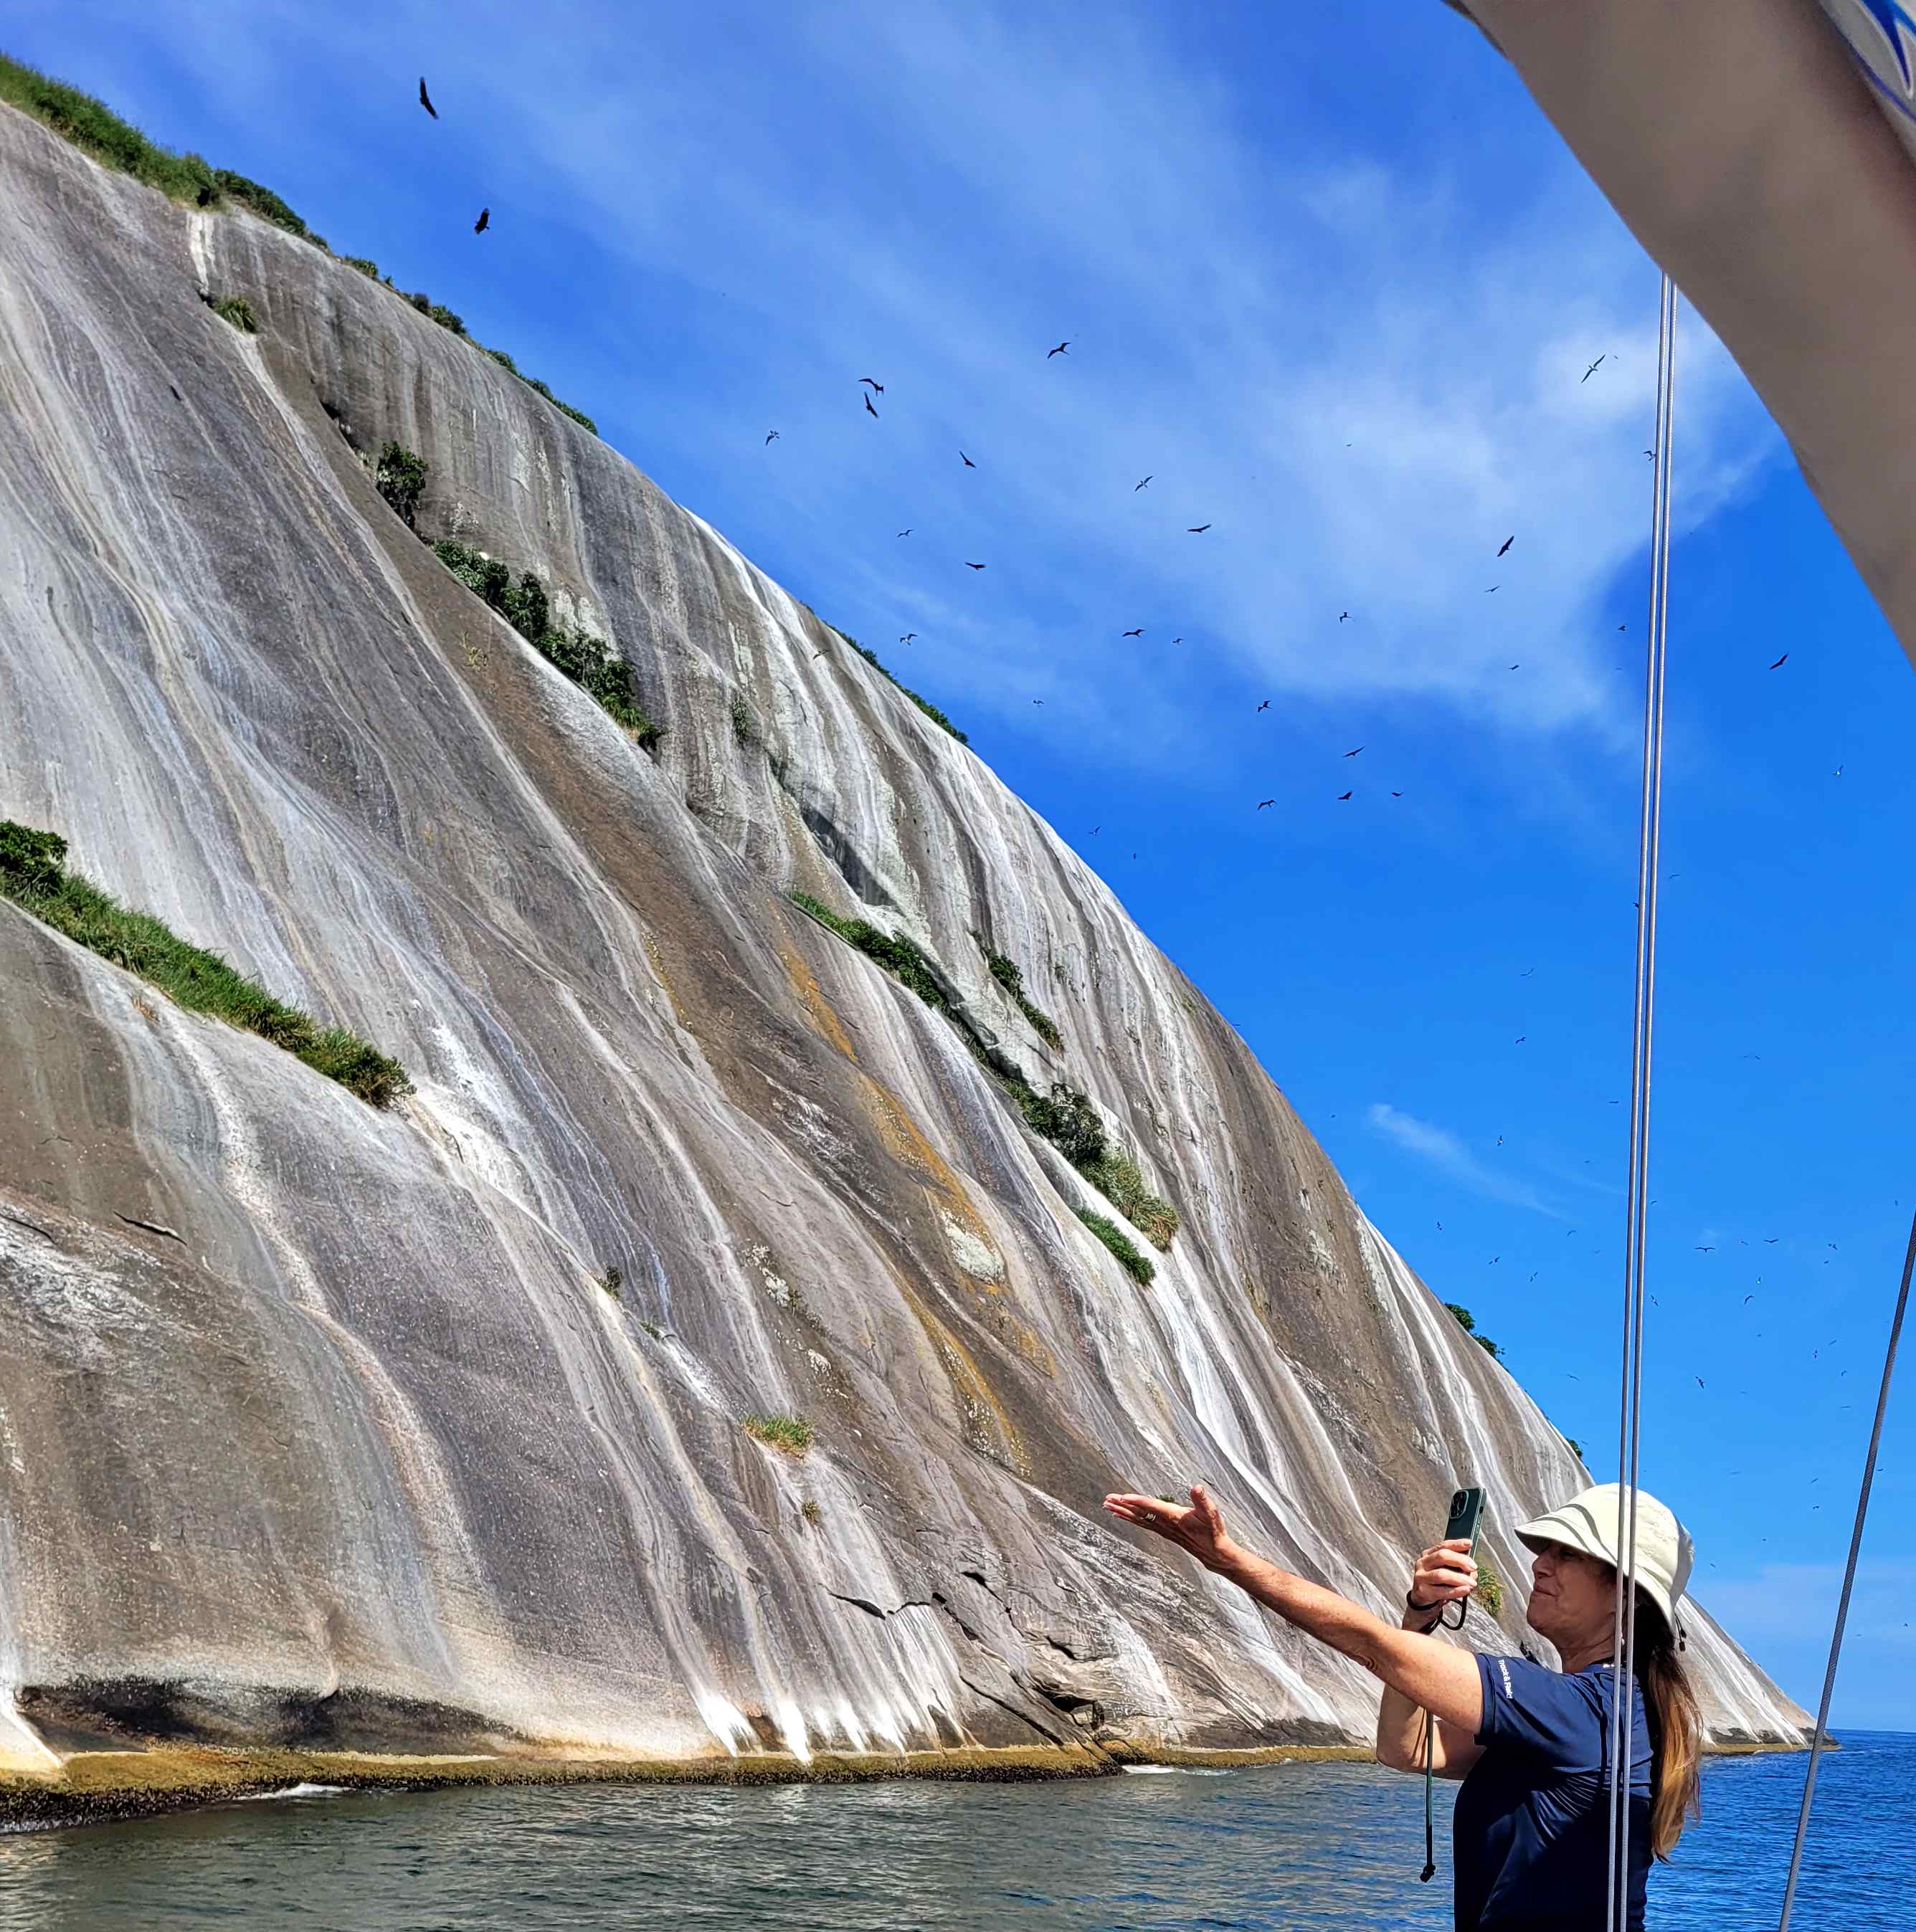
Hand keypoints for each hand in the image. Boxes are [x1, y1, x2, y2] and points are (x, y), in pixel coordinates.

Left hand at [1103, 1484, 1236, 1571]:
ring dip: (1122, 1512)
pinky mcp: (1163, 1531)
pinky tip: (1120, 1516)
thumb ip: (1202, 1500)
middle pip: (1139, 1513)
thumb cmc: (1213, 1530)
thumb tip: (1196, 1487)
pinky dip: (1130, 1519)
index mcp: (1174, 1516)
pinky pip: (1142, 1524)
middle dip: (1122, 1506)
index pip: (1152, 1507)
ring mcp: (1163, 1528)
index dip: (1137, 1501)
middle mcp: (1165, 1524)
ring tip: (1107, 1506)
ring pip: (1138, 1519)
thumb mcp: (1211, 1513)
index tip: (1123, 1497)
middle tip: (1107, 1500)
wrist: (1213, 1551)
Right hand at [1410, 1537, 1477, 1612]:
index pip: (1443, 1546)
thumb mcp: (1446, 1571)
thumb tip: (1472, 1570)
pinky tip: (1465, 1590)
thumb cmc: (1437, 1583)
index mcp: (1428, 1554)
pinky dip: (1455, 1591)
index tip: (1469, 1544)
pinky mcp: (1422, 1591)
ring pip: (1441, 1574)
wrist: (1423, 1600)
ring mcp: (1421, 1577)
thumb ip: (1458, 1568)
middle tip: (1473, 1567)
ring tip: (1472, 1583)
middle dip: (1460, 1560)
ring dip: (1459, 1578)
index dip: (1457, 1544)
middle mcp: (1423, 1563)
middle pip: (1441, 1557)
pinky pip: (1441, 1591)